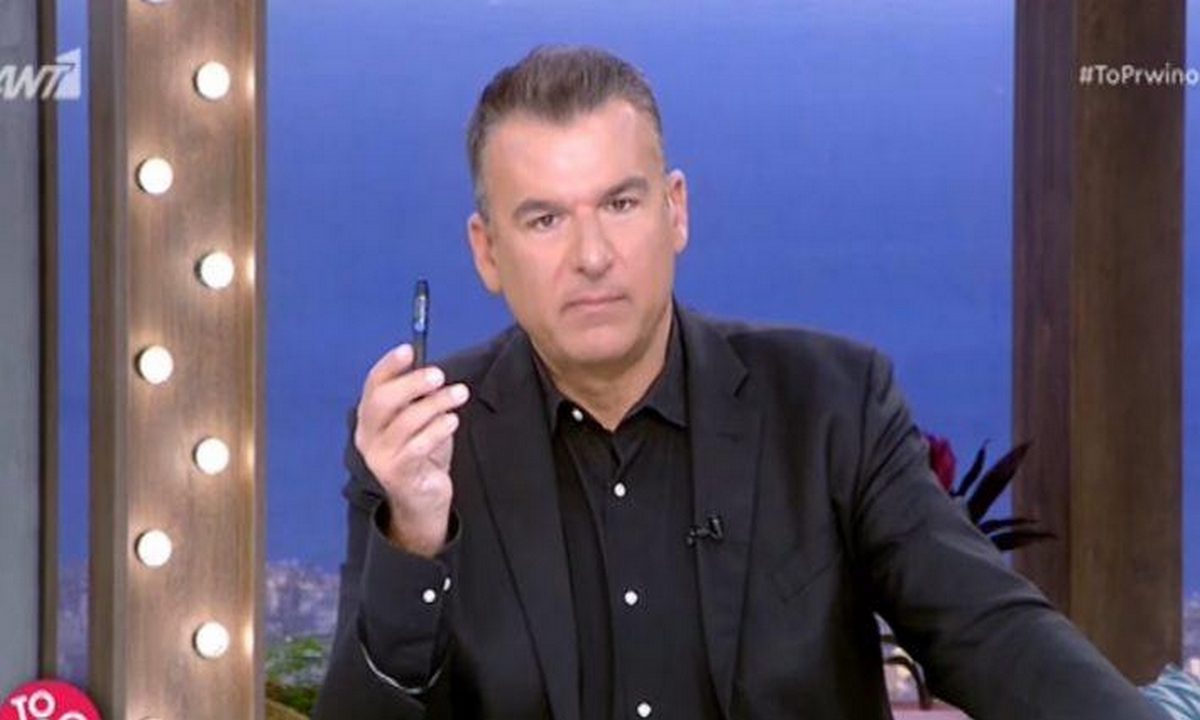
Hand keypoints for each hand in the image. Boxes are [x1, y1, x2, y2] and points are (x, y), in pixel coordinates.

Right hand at [354, 343, 469, 557]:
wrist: (422, 503)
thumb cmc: (423, 456)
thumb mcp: (419, 423)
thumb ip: (420, 401)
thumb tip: (432, 372)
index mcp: (369, 419)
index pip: (372, 386)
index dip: (389, 366)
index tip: (409, 349)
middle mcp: (368, 437)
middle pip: (382, 401)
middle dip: (412, 383)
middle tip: (439, 375)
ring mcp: (380, 457)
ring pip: (405, 421)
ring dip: (435, 403)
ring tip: (459, 394)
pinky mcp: (398, 474)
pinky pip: (418, 445)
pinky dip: (438, 429)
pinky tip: (452, 420)